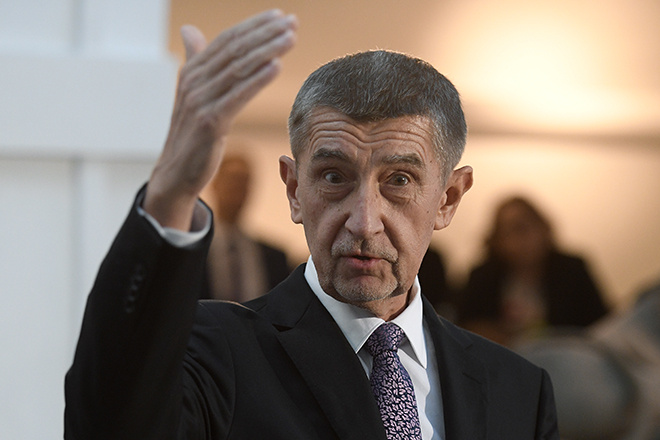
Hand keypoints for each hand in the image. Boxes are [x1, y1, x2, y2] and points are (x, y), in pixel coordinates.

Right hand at [144, 10, 296, 229]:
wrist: (177, 172)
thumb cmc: (191, 133)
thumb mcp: (192, 93)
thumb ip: (195, 60)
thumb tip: (189, 29)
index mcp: (192, 71)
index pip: (227, 40)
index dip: (254, 26)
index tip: (280, 16)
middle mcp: (194, 81)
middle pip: (235, 49)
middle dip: (265, 33)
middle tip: (292, 22)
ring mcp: (200, 101)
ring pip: (238, 69)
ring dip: (267, 51)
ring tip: (291, 39)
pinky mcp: (209, 122)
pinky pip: (237, 96)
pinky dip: (257, 80)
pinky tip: (276, 67)